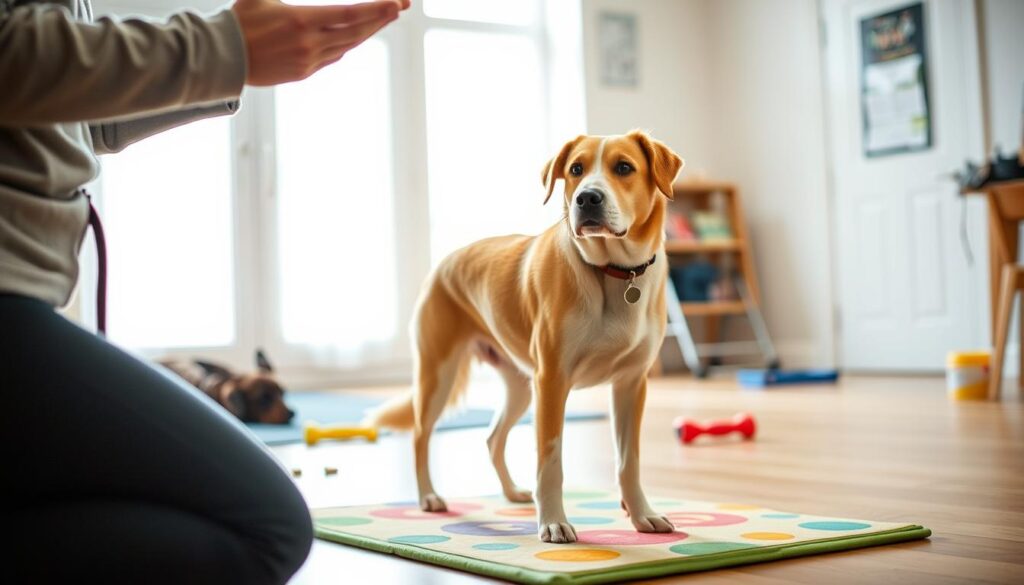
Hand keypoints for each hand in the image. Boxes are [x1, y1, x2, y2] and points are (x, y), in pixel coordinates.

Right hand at [231, 0, 409, 85]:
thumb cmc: (238, 19)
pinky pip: (334, 56)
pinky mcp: (304, 72)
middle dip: (381, 17)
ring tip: (384, 18)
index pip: (349, 14)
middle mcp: (310, 43)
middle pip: (356, 31)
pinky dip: (348, 44)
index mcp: (302, 20)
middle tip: (400, 6)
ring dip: (368, 31)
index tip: (395, 3)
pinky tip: (356, 35)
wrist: (222, 58)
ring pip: (348, 45)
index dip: (375, 9)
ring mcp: (309, 60)